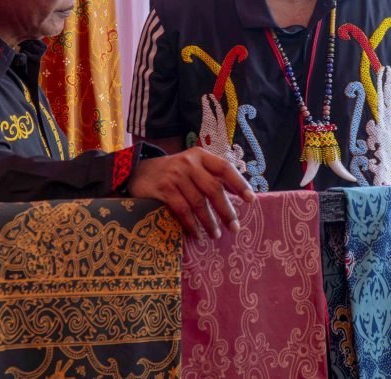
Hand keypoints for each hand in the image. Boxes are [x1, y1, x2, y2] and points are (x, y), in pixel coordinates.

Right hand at [126, 146, 254, 238]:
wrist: (139, 172)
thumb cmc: (173, 172)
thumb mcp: (193, 167)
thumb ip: (212, 176)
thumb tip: (238, 194)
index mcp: (200, 156)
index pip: (225, 168)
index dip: (239, 184)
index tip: (251, 200)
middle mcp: (189, 163)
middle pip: (214, 188)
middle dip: (226, 210)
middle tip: (235, 228)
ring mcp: (175, 175)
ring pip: (198, 202)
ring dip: (209, 222)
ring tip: (216, 235)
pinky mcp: (163, 188)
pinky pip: (182, 210)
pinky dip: (191, 224)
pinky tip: (197, 234)